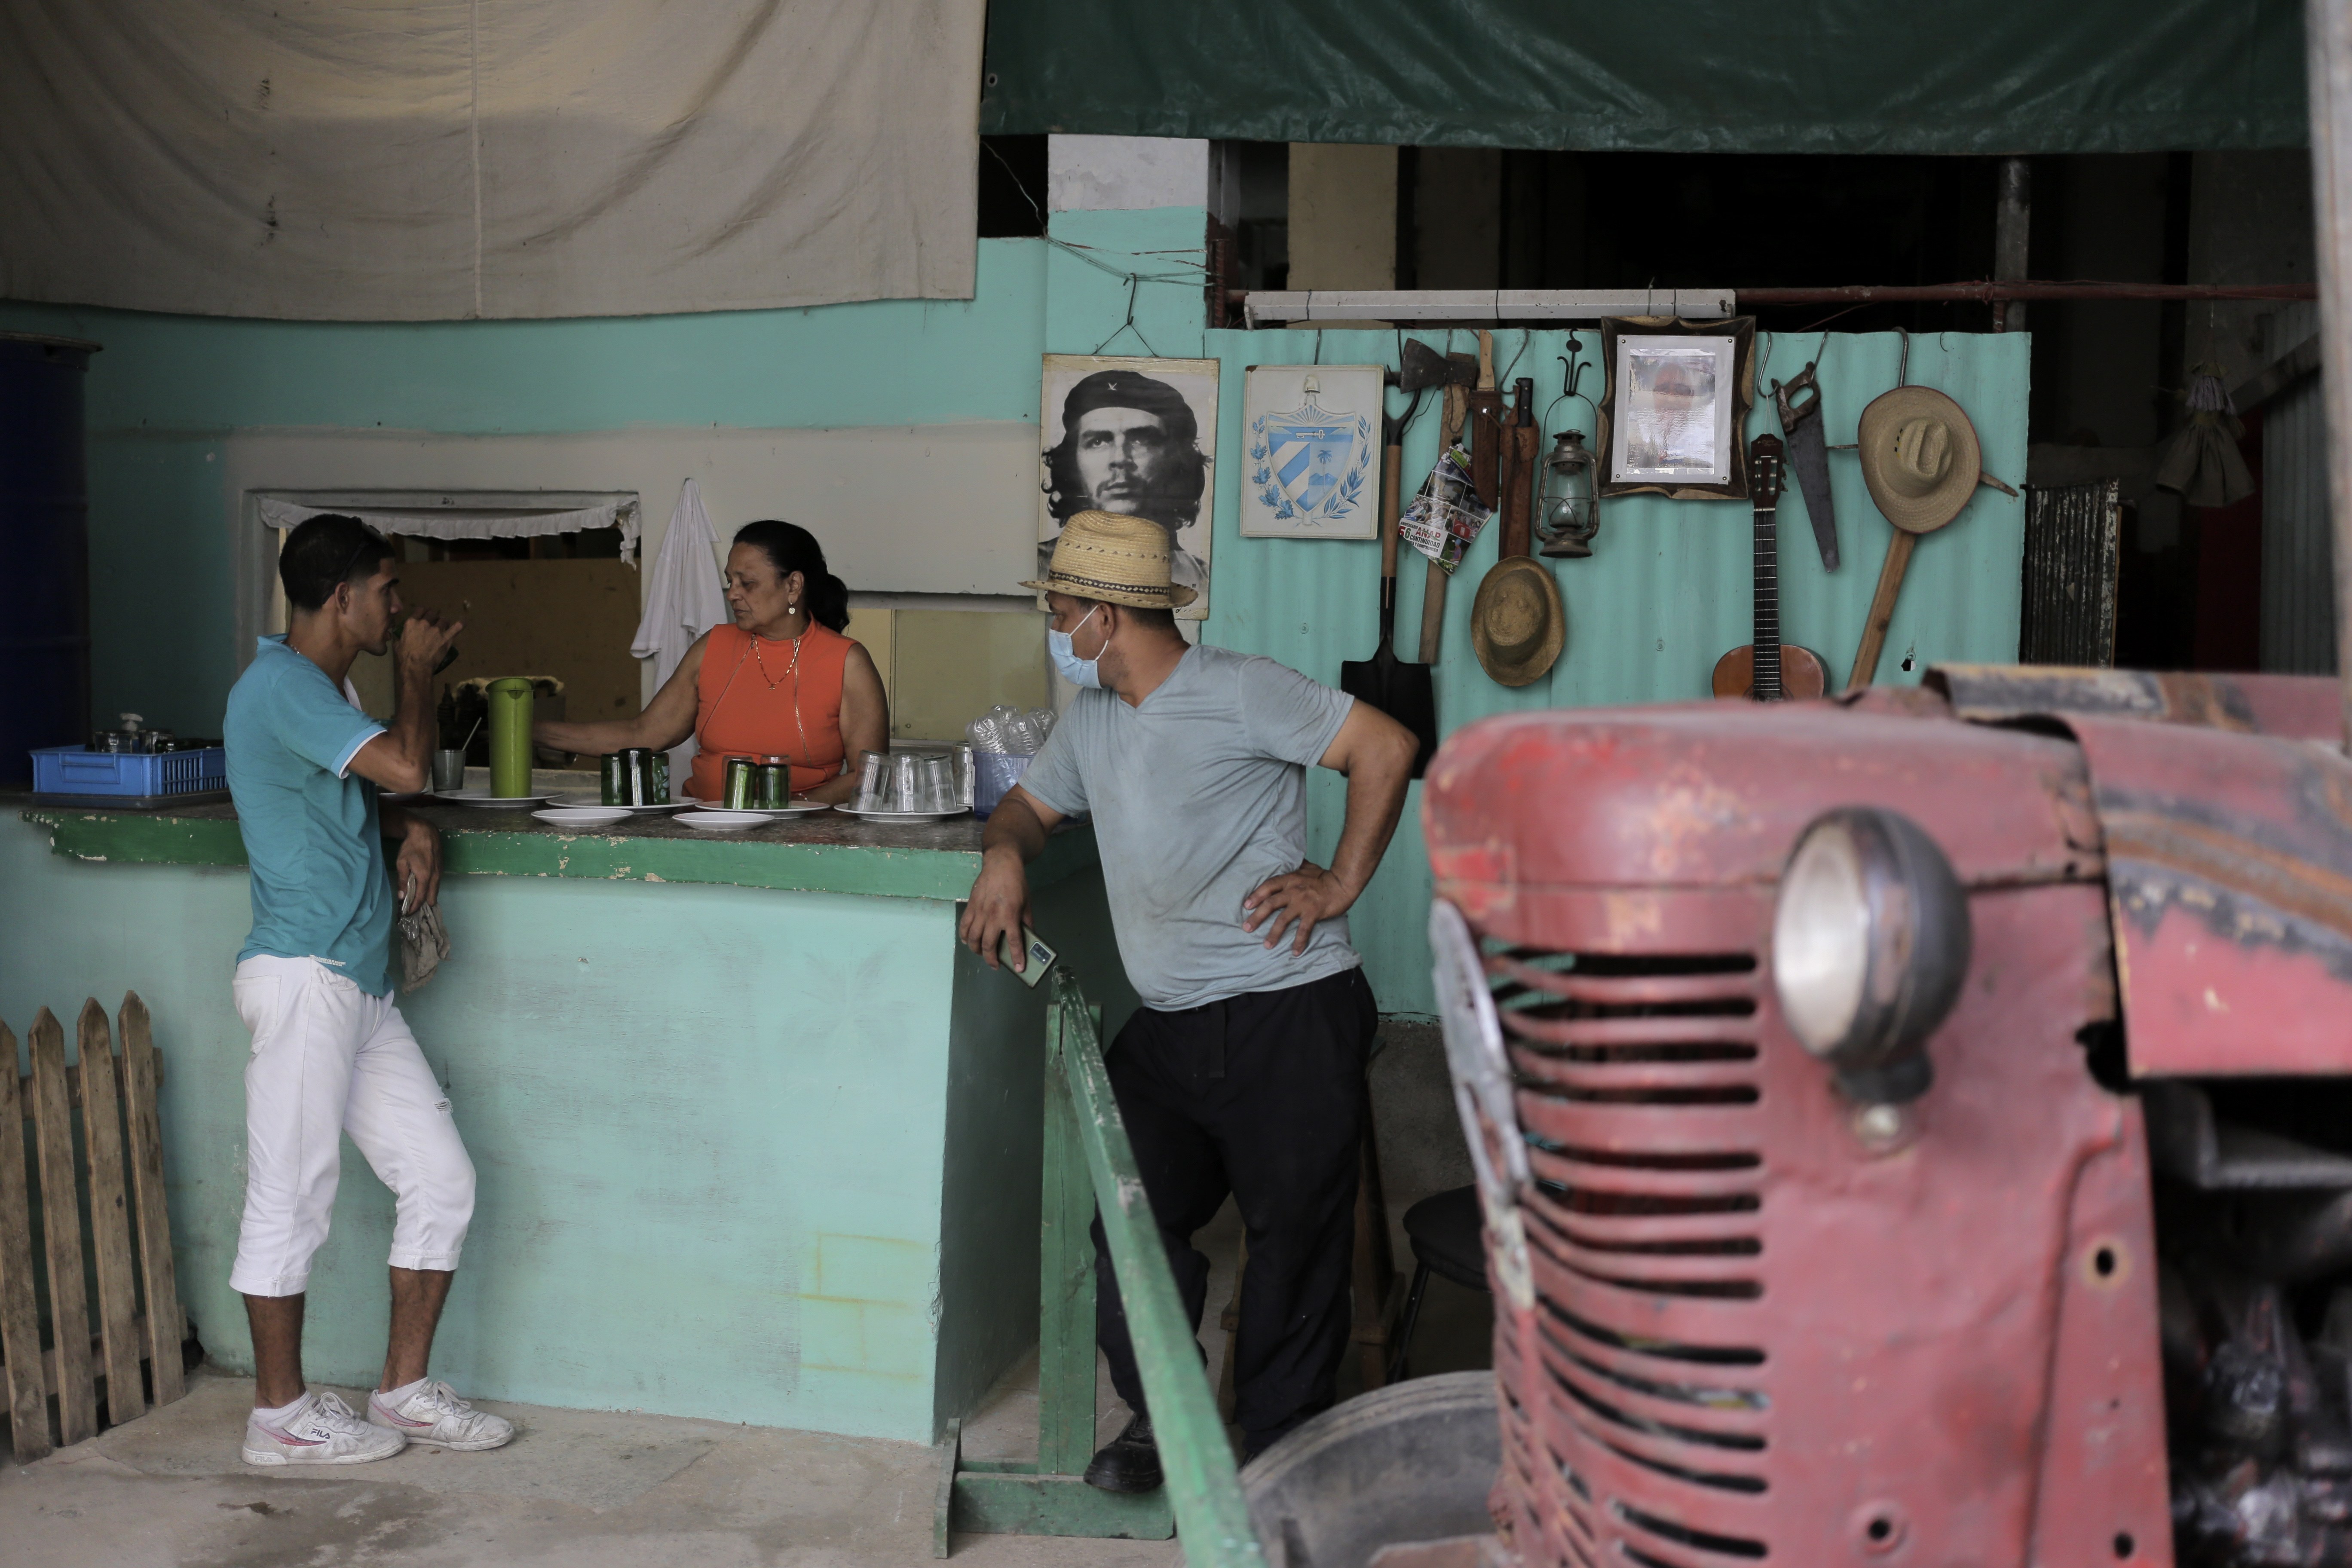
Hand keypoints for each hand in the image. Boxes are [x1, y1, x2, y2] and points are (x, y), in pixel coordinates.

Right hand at [394, 609, 462, 675]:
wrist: (416, 666)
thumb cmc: (405, 657)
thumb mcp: (398, 644)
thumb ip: (400, 637)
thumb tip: (400, 637)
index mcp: (411, 623)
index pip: (420, 610)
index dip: (424, 611)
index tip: (426, 614)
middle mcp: (425, 623)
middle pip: (432, 613)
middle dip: (434, 617)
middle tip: (434, 622)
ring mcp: (437, 630)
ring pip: (444, 620)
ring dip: (443, 623)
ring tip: (443, 627)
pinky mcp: (446, 638)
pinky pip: (457, 628)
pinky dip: (460, 624)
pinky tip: (462, 623)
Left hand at [394, 819, 442, 912]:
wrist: (425, 832)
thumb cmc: (411, 847)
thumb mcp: (401, 863)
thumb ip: (402, 881)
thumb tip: (401, 897)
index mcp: (425, 877)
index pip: (421, 898)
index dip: (414, 908)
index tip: (408, 914)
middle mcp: (435, 877)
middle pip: (432, 897)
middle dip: (422, 905)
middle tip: (413, 909)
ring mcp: (439, 873)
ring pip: (435, 891)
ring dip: (427, 897)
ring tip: (417, 901)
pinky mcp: (441, 868)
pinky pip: (436, 884)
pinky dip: (430, 889)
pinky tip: (424, 889)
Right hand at [959, 848, 1031, 970]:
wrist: (1001, 864)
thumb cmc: (1017, 884)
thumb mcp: (1027, 903)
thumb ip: (1027, 922)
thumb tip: (1028, 937)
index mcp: (1010, 915)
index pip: (1014, 942)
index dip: (1017, 957)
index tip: (1019, 968)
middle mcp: (993, 916)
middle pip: (988, 944)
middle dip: (991, 959)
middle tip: (996, 965)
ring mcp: (980, 911)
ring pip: (973, 938)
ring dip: (977, 950)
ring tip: (982, 954)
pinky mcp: (971, 906)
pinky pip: (964, 925)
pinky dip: (964, 936)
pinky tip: (967, 941)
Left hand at [1243, 861, 1357, 953]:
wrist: (1343, 882)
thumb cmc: (1325, 876)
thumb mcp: (1308, 867)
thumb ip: (1297, 865)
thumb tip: (1291, 858)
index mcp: (1290, 879)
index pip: (1268, 886)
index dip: (1256, 895)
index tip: (1246, 905)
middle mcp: (1293, 891)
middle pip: (1270, 904)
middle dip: (1257, 917)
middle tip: (1247, 928)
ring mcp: (1302, 903)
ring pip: (1283, 919)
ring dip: (1274, 933)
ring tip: (1266, 945)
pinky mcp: (1313, 913)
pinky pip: (1303, 929)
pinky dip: (1299, 942)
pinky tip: (1295, 952)